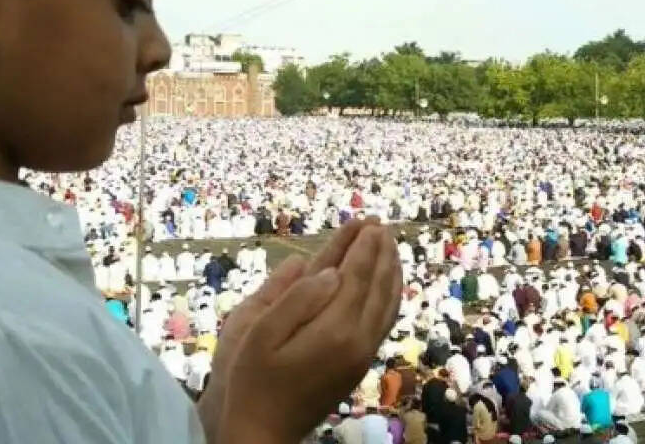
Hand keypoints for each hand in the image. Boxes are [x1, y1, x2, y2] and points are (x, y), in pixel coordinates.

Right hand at [217, 222, 402, 443]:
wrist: (264, 432)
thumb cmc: (252, 379)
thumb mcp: (259, 333)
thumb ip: (295, 298)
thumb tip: (331, 271)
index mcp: (334, 330)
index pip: (356, 277)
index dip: (364, 248)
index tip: (370, 222)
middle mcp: (358, 340)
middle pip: (379, 287)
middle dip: (382, 254)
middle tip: (383, 225)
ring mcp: (363, 355)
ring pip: (388, 305)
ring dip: (392, 272)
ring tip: (390, 246)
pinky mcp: (361, 364)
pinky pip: (384, 322)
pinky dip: (391, 297)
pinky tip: (386, 285)